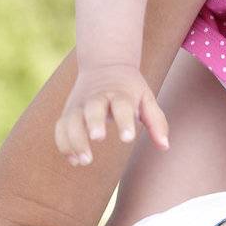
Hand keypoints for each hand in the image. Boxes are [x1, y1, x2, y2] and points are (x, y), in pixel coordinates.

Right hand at [54, 63, 168, 165]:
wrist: (105, 64)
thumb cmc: (129, 89)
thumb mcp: (146, 98)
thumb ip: (156, 122)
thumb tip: (164, 146)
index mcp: (119, 93)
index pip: (122, 105)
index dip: (124, 121)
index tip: (128, 138)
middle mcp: (97, 98)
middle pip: (92, 109)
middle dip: (94, 123)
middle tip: (98, 138)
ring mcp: (80, 105)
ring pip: (71, 120)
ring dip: (75, 140)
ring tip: (85, 161)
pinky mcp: (68, 112)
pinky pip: (60, 128)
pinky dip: (63, 144)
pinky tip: (74, 161)